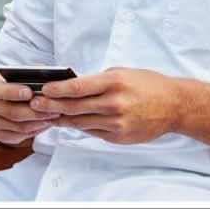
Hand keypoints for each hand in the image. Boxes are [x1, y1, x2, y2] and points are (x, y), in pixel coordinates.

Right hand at [0, 69, 60, 145]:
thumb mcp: (16, 71)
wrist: (0, 95)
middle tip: (51, 107)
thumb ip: (28, 72)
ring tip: (53, 115)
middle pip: (9, 111)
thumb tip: (43, 73)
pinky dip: (34, 130)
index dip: (13, 92)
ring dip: (37, 122)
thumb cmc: (12, 80)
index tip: (29, 92)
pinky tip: (46, 123)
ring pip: (16, 125)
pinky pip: (18, 135)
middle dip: (33, 111)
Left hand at [30, 67, 182, 144]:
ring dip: (61, 118)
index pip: (77, 87)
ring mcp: (116, 123)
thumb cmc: (149, 85)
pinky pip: (93, 131)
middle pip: (74, 107)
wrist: (175, 106)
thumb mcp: (124, 73)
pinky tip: (70, 122)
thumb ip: (99, 80)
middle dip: (51, 105)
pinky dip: (80, 126)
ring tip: (47, 114)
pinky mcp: (118, 137)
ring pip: (80, 122)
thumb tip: (73, 85)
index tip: (42, 89)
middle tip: (35, 104)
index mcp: (115, 83)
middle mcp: (114, 104)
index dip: (56, 90)